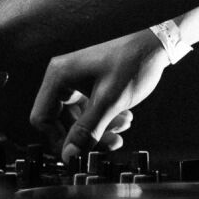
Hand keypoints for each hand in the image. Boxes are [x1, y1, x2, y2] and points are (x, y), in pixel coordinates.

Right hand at [30, 30, 174, 165]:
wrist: (157, 44)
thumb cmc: (133, 63)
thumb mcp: (109, 102)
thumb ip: (87, 131)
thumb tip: (69, 155)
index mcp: (60, 75)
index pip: (42, 117)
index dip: (58, 139)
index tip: (77, 153)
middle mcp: (64, 76)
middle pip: (62, 120)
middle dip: (85, 135)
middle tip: (108, 144)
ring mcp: (78, 80)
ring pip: (79, 117)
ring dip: (99, 128)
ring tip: (122, 129)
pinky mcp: (91, 83)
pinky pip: (90, 109)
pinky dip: (105, 119)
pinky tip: (124, 120)